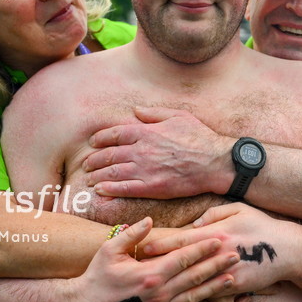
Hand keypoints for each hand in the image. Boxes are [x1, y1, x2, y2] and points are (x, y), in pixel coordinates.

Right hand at [73, 217, 238, 301]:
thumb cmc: (97, 275)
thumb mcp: (109, 250)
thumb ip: (131, 235)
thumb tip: (149, 219)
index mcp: (149, 274)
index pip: (182, 258)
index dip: (202, 248)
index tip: (218, 239)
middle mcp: (159, 292)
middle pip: (194, 276)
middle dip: (216, 265)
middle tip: (235, 255)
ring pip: (193, 296)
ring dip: (214, 287)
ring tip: (231, 278)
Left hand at [84, 107, 232, 198]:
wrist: (215, 162)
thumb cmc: (199, 137)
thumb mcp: (178, 116)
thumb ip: (154, 113)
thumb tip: (136, 110)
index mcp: (147, 131)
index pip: (116, 133)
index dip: (101, 138)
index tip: (93, 142)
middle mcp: (142, 150)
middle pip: (110, 154)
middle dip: (95, 159)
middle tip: (87, 163)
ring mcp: (146, 170)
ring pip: (113, 172)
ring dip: (98, 175)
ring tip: (89, 178)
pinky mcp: (152, 187)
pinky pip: (125, 188)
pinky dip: (110, 189)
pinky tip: (100, 190)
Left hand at [143, 203, 301, 296]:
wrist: (288, 249)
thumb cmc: (261, 225)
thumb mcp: (238, 209)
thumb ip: (213, 214)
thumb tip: (194, 225)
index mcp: (217, 232)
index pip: (182, 239)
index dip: (161, 243)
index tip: (143, 247)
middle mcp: (218, 252)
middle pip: (183, 261)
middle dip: (161, 265)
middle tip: (140, 268)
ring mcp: (226, 271)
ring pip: (194, 280)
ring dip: (173, 282)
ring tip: (153, 285)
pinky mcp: (235, 286)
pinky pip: (210, 293)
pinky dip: (195, 296)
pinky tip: (179, 299)